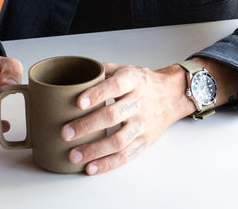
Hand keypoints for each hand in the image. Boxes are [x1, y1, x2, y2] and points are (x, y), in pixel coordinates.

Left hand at [60, 62, 193, 175]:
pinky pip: (126, 156)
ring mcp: (143, 124)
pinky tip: (90, 167)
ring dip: (94, 150)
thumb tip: (72, 78)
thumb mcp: (125, 69)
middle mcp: (139, 103)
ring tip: (73, 155)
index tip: (78, 102)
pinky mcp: (145, 141)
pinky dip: (107, 164)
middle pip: (113, 116)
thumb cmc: (142, 83)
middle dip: (87, 126)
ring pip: (119, 140)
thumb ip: (100, 72)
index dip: (97, 94)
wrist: (171, 95)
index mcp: (133, 81)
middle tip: (66, 133)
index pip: (115, 86)